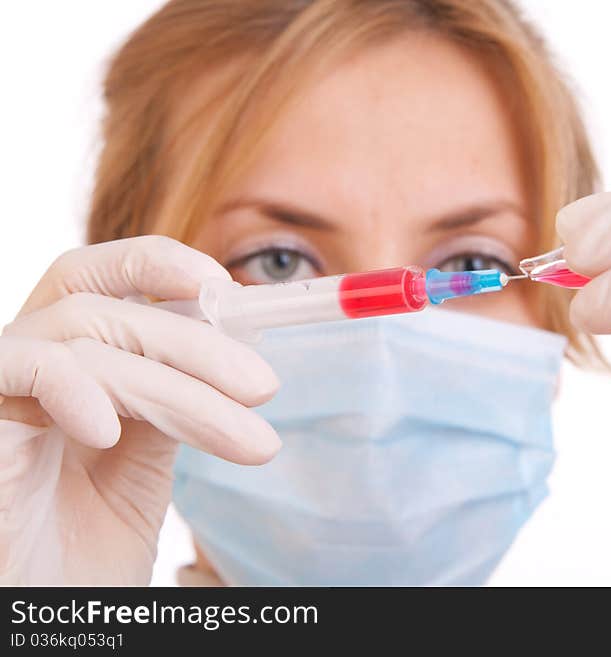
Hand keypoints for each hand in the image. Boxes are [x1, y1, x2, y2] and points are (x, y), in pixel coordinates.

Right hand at [0, 236, 279, 583]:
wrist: (40, 620)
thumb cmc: (81, 557)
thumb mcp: (142, 468)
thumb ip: (167, 405)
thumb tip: (225, 354)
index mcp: (63, 370)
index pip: (96, 281)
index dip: (154, 264)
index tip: (223, 288)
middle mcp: (24, 371)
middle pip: (105, 307)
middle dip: (197, 344)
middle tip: (263, 387)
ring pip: (83, 338)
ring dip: (178, 387)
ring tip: (244, 438)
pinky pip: (20, 367)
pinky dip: (75, 388)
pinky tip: (112, 434)